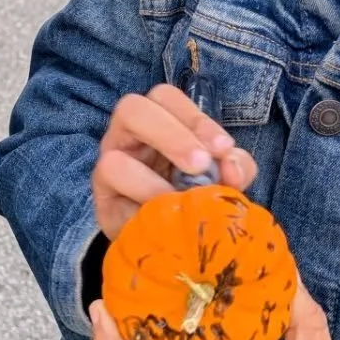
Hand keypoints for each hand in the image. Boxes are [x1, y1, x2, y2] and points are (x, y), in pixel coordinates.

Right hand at [93, 85, 257, 241]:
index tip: (223, 148)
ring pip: (114, 148)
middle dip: (172, 134)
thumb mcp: (222, 178)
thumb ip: (236, 167)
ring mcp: (109, 163)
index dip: (195, 118)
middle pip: (133, 108)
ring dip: (149, 180)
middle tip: (201, 164)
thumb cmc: (191, 199)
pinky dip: (144, 191)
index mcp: (158, 121)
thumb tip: (232, 167)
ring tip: (182, 191)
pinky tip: (165, 207)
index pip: (166, 98)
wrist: (167, 241)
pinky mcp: (103, 195)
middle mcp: (128, 135)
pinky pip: (112, 181)